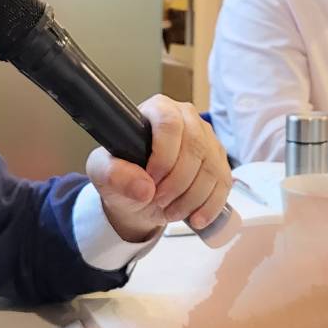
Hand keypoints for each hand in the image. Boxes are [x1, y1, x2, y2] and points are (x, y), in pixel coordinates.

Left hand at [86, 95, 230, 242]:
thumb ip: (112, 174)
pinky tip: (194, 217)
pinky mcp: (220, 162)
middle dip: (177, 183)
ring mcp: (208, 139)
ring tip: (170, 211)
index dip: (163, 156)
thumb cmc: (124, 176)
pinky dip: (209, 205)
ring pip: (211, 168)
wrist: (141, 197)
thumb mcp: (103, 173)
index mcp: (158, 109)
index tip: (151, 180)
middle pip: (194, 147)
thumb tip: (143, 186)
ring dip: (191, 198)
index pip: (169, 123)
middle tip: (158, 201)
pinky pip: (224, 184)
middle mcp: (187, 118)